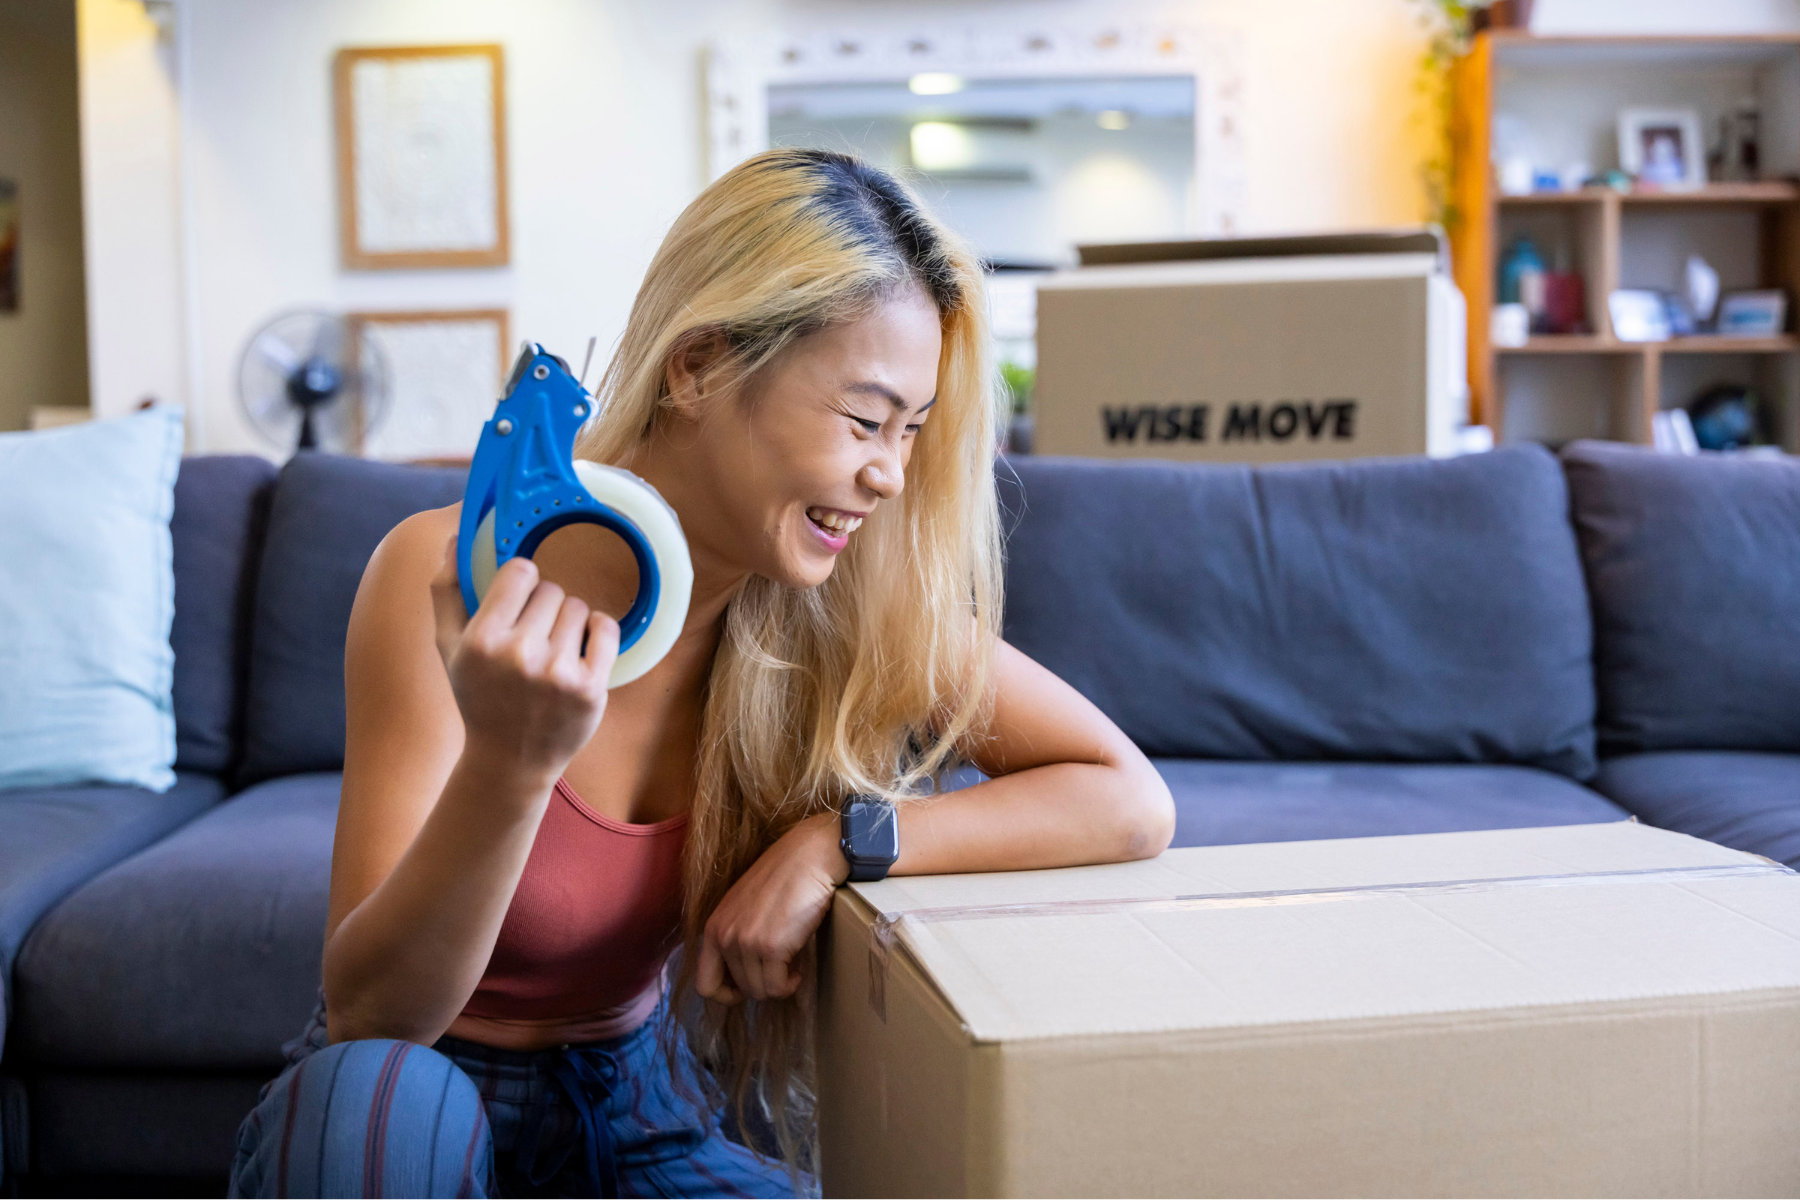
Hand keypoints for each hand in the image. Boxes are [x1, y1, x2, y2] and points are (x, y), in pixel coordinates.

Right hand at [429, 535, 618, 783]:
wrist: (509, 762)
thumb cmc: (479, 698)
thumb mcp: (449, 648)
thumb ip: (447, 590)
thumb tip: (456, 539)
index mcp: (481, 641)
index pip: (520, 572)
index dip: (521, 582)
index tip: (519, 601)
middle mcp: (519, 655)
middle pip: (552, 590)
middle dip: (544, 608)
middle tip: (533, 638)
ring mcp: (558, 673)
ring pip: (579, 607)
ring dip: (570, 623)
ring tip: (553, 651)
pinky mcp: (591, 687)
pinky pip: (606, 628)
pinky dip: (598, 632)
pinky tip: (582, 650)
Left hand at [696, 813, 849, 1003]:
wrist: (808, 857)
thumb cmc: (783, 878)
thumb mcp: (744, 906)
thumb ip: (735, 936)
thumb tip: (745, 975)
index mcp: (714, 927)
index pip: (705, 984)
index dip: (727, 995)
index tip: (748, 987)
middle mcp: (724, 937)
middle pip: (740, 989)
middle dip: (763, 983)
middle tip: (780, 966)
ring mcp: (746, 943)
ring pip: (760, 991)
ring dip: (779, 984)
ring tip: (791, 962)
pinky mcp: (771, 947)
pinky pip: (778, 987)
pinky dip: (790, 984)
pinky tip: (798, 967)